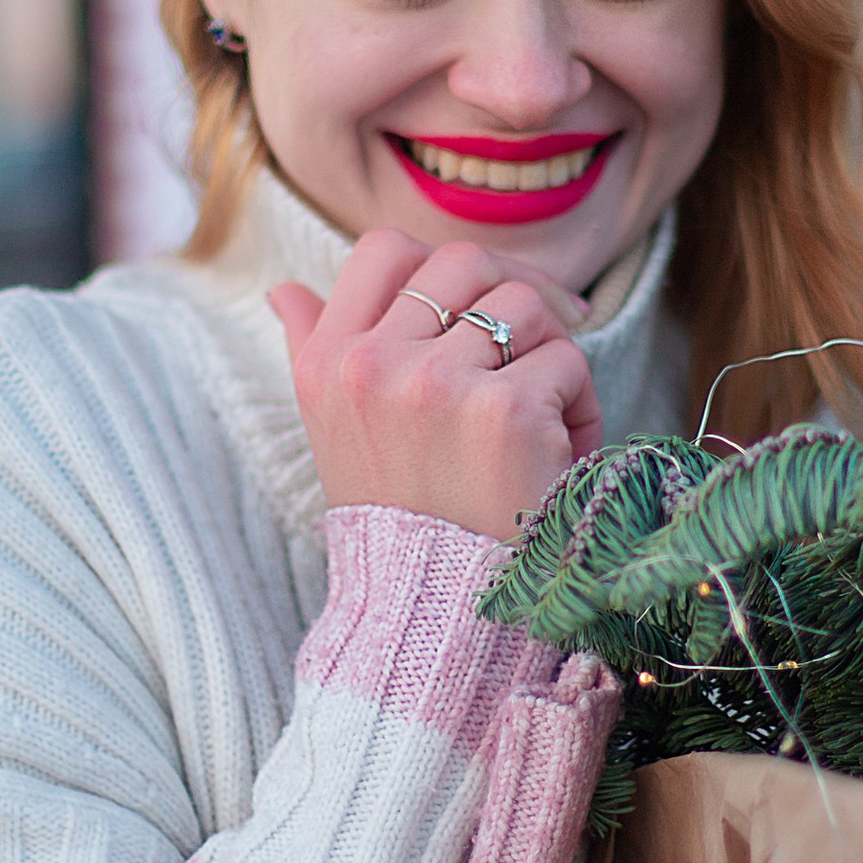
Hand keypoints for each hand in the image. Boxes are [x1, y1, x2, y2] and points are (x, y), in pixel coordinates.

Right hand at [269, 228, 604, 545]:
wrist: (435, 612)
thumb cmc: (398, 517)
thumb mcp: (337, 432)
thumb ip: (313, 350)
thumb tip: (284, 291)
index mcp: (327, 363)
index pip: (384, 250)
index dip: (443, 265)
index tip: (478, 303)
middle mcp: (372, 366)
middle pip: (467, 264)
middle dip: (513, 297)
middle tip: (538, 343)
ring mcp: (436, 385)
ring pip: (525, 305)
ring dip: (550, 353)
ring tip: (546, 414)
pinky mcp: (503, 413)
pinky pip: (567, 361)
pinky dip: (578, 404)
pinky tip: (558, 452)